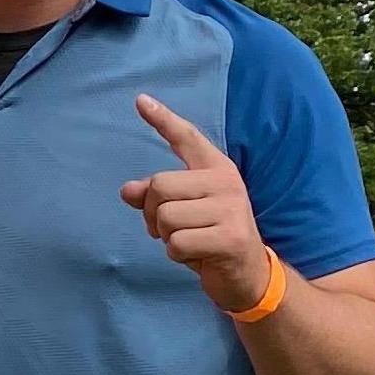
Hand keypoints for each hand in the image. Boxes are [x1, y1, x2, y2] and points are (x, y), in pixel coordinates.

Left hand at [120, 94, 269, 312]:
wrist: (247, 274)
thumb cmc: (209, 239)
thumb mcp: (183, 213)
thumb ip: (155, 198)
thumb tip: (127, 190)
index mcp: (216, 169)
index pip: (187, 137)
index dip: (162, 119)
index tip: (140, 100)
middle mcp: (226, 182)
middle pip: (158, 186)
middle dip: (152, 214)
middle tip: (170, 229)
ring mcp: (231, 209)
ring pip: (164, 217)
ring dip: (166, 237)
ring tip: (189, 241)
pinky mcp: (229, 237)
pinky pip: (176, 244)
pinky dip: (177, 256)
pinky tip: (197, 256)